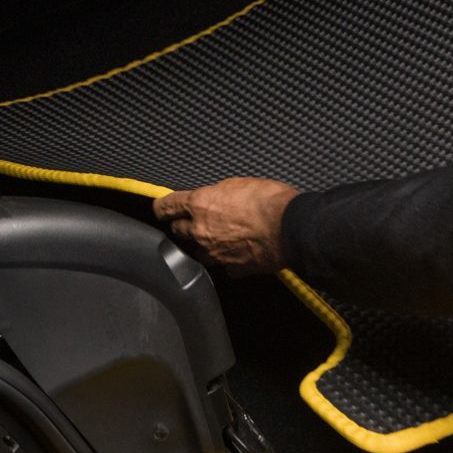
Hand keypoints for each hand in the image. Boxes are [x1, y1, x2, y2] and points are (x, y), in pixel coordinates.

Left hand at [153, 177, 300, 276]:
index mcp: (200, 205)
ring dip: (205, 246)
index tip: (160, 209)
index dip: (162, 207)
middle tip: (195, 220)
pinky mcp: (233, 268)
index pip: (167, 206)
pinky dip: (229, 261)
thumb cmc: (269, 199)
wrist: (291, 227)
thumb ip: (220, 193)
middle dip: (184, 225)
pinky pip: (225, 267)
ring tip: (219, 240)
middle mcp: (201, 231)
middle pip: (179, 231)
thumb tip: (216, 198)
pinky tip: (239, 254)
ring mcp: (216, 254)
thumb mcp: (240, 183)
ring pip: (199, 253)